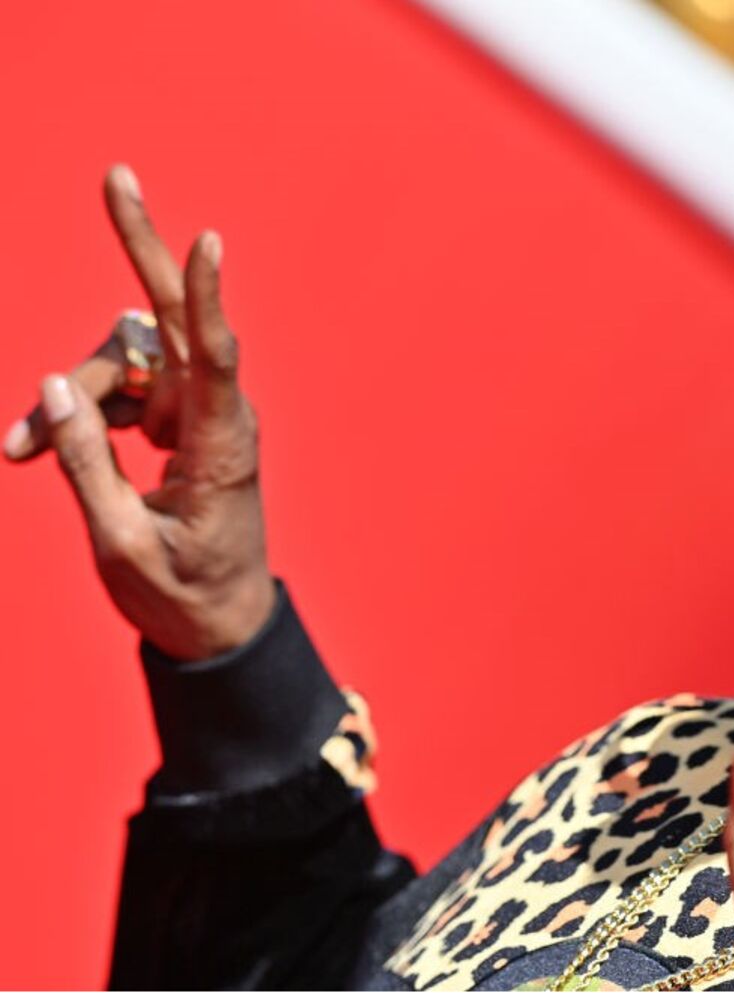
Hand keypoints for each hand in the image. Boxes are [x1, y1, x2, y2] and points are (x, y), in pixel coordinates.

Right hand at [3, 164, 273, 660]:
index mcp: (221, 447)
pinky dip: (69, 414)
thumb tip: (51, 383)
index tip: (209, 239)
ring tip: (9, 451)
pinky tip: (26, 448)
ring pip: (120, 362)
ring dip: (64, 393)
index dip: (206, 297)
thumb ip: (84, 462)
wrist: (216, 626)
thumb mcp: (119, 541)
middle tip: (116, 175)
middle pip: (173, 321)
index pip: (218, 358)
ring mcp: (195, 414)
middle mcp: (215, 417)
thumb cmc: (181, 593)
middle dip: (141, 248)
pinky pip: (114, 393)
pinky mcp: (175, 422)